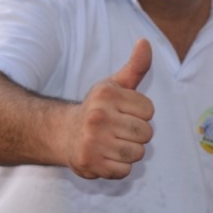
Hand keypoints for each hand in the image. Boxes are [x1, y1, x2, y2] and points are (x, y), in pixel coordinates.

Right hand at [65, 38, 154, 179]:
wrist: (63, 134)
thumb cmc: (98, 109)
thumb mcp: (115, 85)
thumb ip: (135, 67)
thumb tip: (145, 42)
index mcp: (107, 95)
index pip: (149, 111)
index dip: (141, 114)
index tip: (124, 113)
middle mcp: (98, 116)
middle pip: (146, 134)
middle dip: (137, 135)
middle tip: (118, 131)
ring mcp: (93, 141)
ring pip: (137, 153)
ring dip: (129, 152)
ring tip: (112, 144)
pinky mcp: (90, 163)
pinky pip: (124, 170)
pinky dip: (119, 168)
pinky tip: (106, 157)